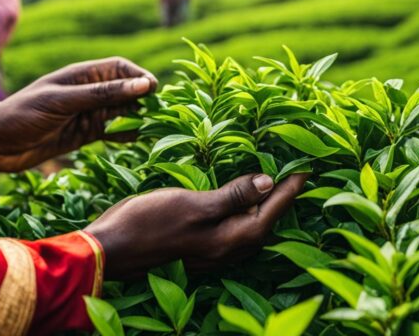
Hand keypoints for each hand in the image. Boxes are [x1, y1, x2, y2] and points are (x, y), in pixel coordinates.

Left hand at [0, 57, 156, 174]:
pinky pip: (113, 131)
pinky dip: (127, 134)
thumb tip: (143, 85)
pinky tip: (138, 139)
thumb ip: (103, 94)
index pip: (120, 68)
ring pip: (123, 112)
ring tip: (155, 128)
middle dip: (144, 99)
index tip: (155, 90)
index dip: (139, 75)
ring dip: (138, 118)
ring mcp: (88, 114)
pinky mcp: (86, 133)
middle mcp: (88, 92)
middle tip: (161, 114)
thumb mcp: (64, 101)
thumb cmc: (23, 115)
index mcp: (81, 76)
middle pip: (126, 90)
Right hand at [85, 173, 307, 278]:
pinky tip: (241, 200)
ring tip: (275, 184)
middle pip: (265, 222)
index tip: (306, 170)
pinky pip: (232, 227)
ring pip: (249, 226)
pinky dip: (242, 210)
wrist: (112, 249)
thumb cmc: (151, 223)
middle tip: (296, 175)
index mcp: (230, 239)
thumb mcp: (195, 205)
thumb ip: (233, 196)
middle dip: (283, 199)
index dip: (289, 190)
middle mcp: (226, 248)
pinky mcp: (199, 244)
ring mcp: (212, 249)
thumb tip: (268, 183)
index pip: (270, 211)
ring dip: (264, 205)